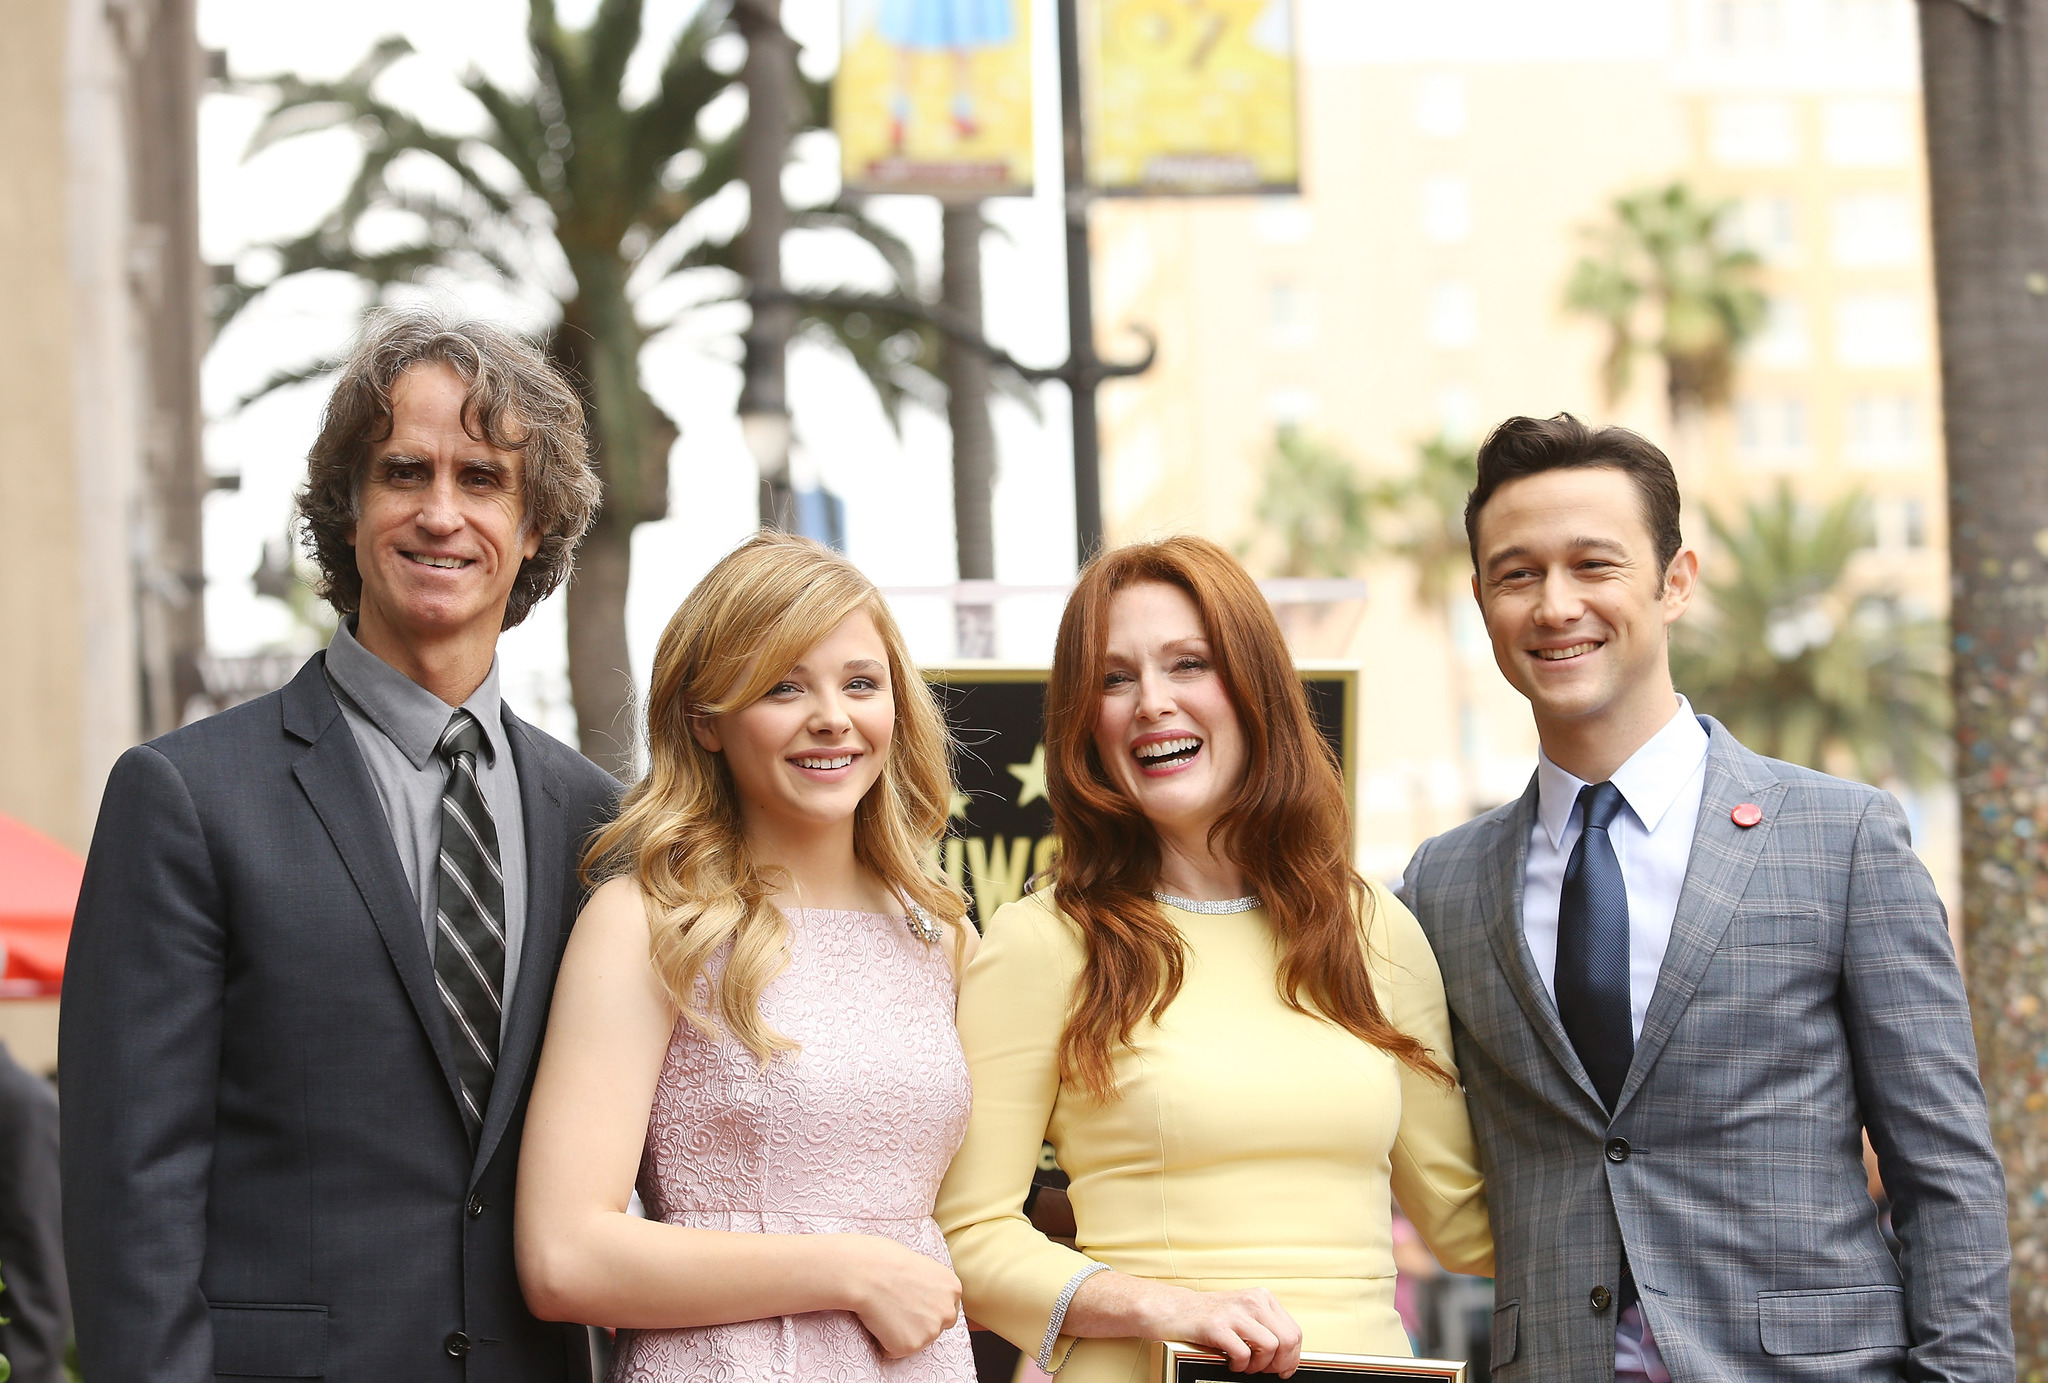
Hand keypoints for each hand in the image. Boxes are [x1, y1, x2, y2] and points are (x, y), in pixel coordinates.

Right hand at [835, 1235, 963, 1358]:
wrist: (866, 1272)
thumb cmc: (885, 1261)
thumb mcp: (921, 1266)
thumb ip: (931, 1286)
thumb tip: (925, 1298)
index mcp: (953, 1288)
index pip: (946, 1308)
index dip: (925, 1307)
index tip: (910, 1302)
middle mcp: (948, 1312)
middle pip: (936, 1327)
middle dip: (919, 1323)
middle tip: (896, 1308)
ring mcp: (931, 1331)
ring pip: (917, 1340)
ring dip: (900, 1332)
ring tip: (885, 1310)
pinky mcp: (911, 1346)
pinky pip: (894, 1350)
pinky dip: (883, 1341)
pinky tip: (878, 1321)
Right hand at [1140, 1284, 1303, 1376]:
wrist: (1174, 1310)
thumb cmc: (1208, 1316)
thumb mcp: (1243, 1313)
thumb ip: (1266, 1327)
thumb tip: (1288, 1355)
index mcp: (1262, 1297)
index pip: (1294, 1331)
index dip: (1292, 1357)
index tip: (1284, 1368)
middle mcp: (1251, 1301)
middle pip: (1287, 1340)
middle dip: (1281, 1363)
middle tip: (1266, 1370)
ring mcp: (1234, 1312)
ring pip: (1270, 1347)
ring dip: (1259, 1365)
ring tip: (1245, 1365)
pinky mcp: (1217, 1326)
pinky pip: (1243, 1353)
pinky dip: (1240, 1365)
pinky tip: (1231, 1361)